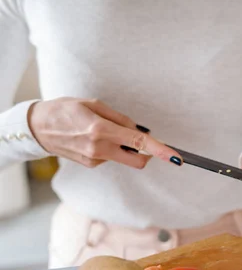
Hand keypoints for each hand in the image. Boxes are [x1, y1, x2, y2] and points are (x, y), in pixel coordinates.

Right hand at [28, 97, 181, 168]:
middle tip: (142, 140)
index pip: (139, 143)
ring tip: (101, 131)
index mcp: (101, 130)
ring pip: (124, 157)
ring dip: (123, 146)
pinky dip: (111, 148)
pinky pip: (111, 157)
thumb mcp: (93, 104)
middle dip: (148, 154)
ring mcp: (95, 159)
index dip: (160, 150)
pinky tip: (93, 138)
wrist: (37, 128)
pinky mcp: (91, 165)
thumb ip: (120, 119)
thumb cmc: (65, 110)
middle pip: (138, 160)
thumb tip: (140, 131)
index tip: (176, 158)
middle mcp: (99, 148)